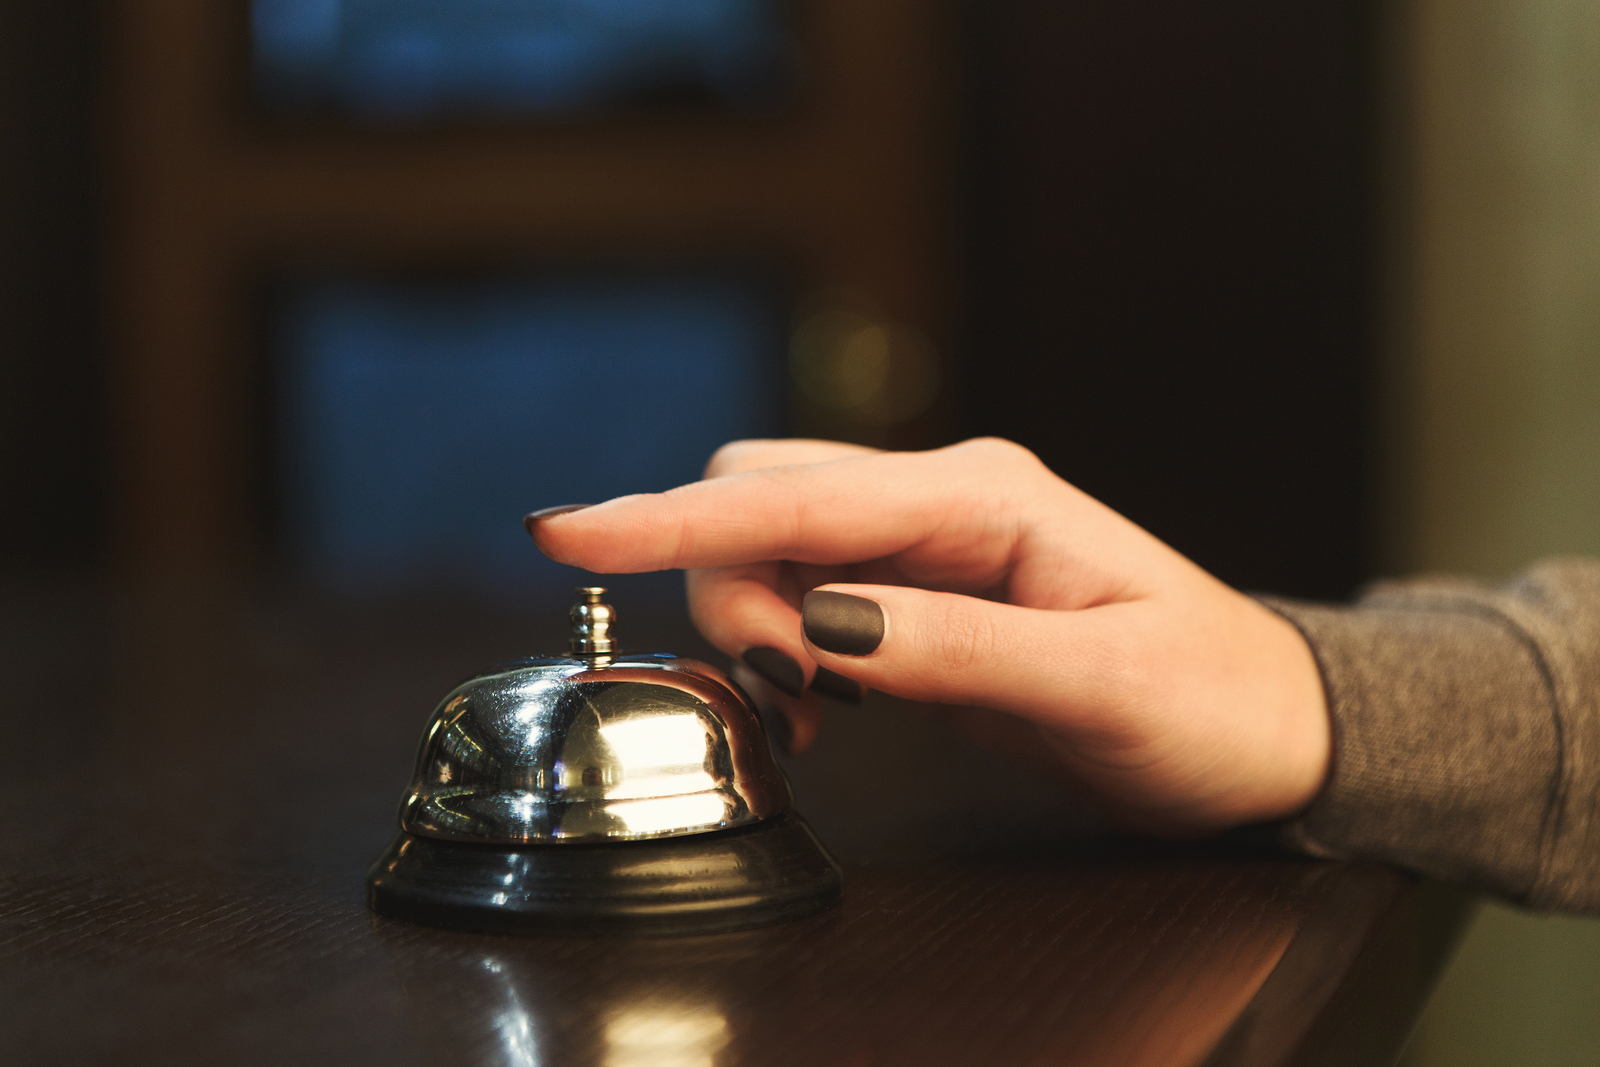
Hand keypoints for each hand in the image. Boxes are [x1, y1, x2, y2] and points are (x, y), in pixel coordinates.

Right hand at [528, 437, 1329, 835]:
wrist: (1265, 729)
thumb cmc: (1209, 701)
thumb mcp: (1094, 685)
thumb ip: (949, 648)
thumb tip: (813, 625)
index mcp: (983, 499)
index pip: (798, 497)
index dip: (673, 518)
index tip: (569, 536)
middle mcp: (943, 504)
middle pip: (762, 501)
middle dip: (722, 584)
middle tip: (789, 692)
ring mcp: (927, 548)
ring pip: (773, 549)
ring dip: (751, 624)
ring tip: (818, 712)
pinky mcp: (919, 597)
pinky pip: (805, 599)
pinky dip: (780, 649)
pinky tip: (821, 708)